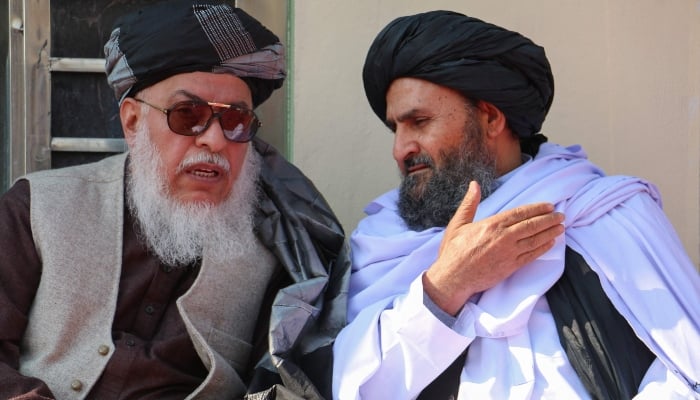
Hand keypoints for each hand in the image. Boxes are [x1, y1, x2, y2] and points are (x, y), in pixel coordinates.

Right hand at [423, 181, 564, 314]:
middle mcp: (503, 237)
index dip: (537, 209)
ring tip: (561, 227)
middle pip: (532, 225)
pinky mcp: (511, 267)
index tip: (549, 206)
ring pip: (535, 240)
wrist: (453, 278)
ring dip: (550, 232)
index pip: (520, 213)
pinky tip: (551, 243)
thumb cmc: (453, 251)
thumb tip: (474, 184)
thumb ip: (469, 204)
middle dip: (549, 219)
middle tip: (561, 215)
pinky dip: (543, 248)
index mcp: (492, 224)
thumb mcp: (457, 224)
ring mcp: (509, 253)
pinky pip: (532, 256)